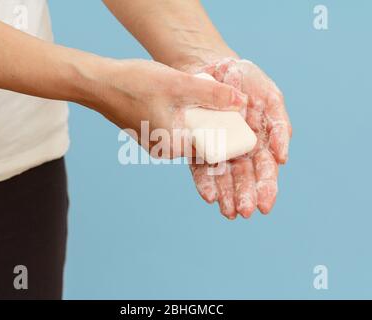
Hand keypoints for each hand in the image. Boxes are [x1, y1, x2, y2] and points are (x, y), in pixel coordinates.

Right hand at [83, 59, 246, 158]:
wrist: (99, 83)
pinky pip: (176, 128)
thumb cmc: (134, 84)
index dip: (227, 132)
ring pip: (188, 133)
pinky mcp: (151, 133)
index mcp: (174, 146)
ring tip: (203, 99)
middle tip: (222, 105)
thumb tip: (242, 102)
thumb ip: (212, 95)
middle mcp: (165, 150)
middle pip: (201, 140)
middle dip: (214, 124)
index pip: (212, 146)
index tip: (236, 118)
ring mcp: (157, 143)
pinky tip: (185, 100)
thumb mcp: (179, 85)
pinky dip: (185, 116)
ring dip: (199, 118)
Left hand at [178, 57, 291, 218]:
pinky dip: (205, 181)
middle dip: (245, 196)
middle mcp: (240, 150)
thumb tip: (282, 158)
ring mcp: (218, 149)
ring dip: (226, 195)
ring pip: (223, 177)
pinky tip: (209, 195)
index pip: (266, 170)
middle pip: (244, 178)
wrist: (213, 67)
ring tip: (228, 211)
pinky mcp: (198, 146)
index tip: (265, 205)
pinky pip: (200, 167)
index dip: (266, 188)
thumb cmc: (246, 81)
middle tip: (244, 212)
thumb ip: (278, 125)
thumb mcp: (270, 97)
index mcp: (260, 141)